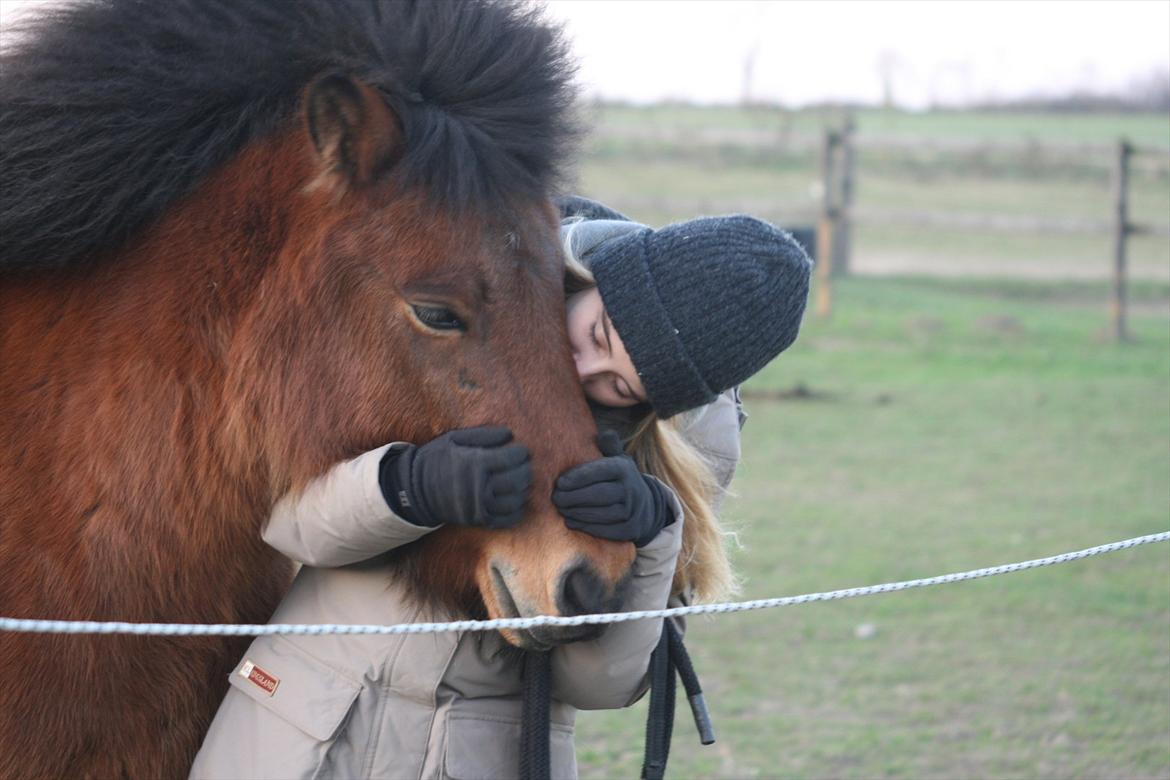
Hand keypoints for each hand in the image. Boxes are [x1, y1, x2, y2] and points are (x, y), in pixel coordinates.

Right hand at [379, 427, 530, 528]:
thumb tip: (509, 434)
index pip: (510, 459)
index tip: (522, 451)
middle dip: (525, 470)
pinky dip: (517, 510)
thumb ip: (483, 435)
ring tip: (521, 481)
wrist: (415, 491)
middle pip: (517, 480)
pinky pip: (507, 519)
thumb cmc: (436, 459)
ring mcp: (479, 506)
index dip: (521, 454)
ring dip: (523, 490)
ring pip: (515, 500)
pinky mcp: (478, 520)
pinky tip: (517, 500)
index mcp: (474, 463)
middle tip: (525, 465)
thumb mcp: (454, 439)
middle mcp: (479, 487)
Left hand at [552, 430, 673, 546]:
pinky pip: (605, 529)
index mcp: (624, 468)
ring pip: (601, 513)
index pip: (600, 471)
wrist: (644, 506)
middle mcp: (631, 489)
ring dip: (577, 512)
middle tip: (556, 498)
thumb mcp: (618, 459)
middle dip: (574, 497)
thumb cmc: (620, 479)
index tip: (560, 483)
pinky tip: (571, 521)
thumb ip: (609, 447)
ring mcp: (632, 511)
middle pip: (599, 494)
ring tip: (561, 509)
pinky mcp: (629, 530)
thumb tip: (606, 434)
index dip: (578, 478)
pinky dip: (586, 526)